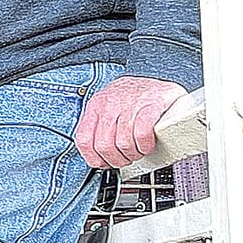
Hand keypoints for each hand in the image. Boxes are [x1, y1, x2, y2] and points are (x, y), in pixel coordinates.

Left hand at [74, 75, 188, 169]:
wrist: (158, 79)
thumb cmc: (133, 97)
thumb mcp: (109, 109)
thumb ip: (100, 128)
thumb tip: (97, 157)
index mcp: (96, 106)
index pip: (84, 140)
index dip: (95, 158)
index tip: (105, 163)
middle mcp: (110, 103)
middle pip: (104, 146)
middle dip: (117, 159)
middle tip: (126, 158)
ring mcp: (131, 103)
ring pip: (123, 143)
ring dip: (133, 154)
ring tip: (138, 151)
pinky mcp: (152, 104)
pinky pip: (142, 133)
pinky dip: (144, 145)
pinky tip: (147, 145)